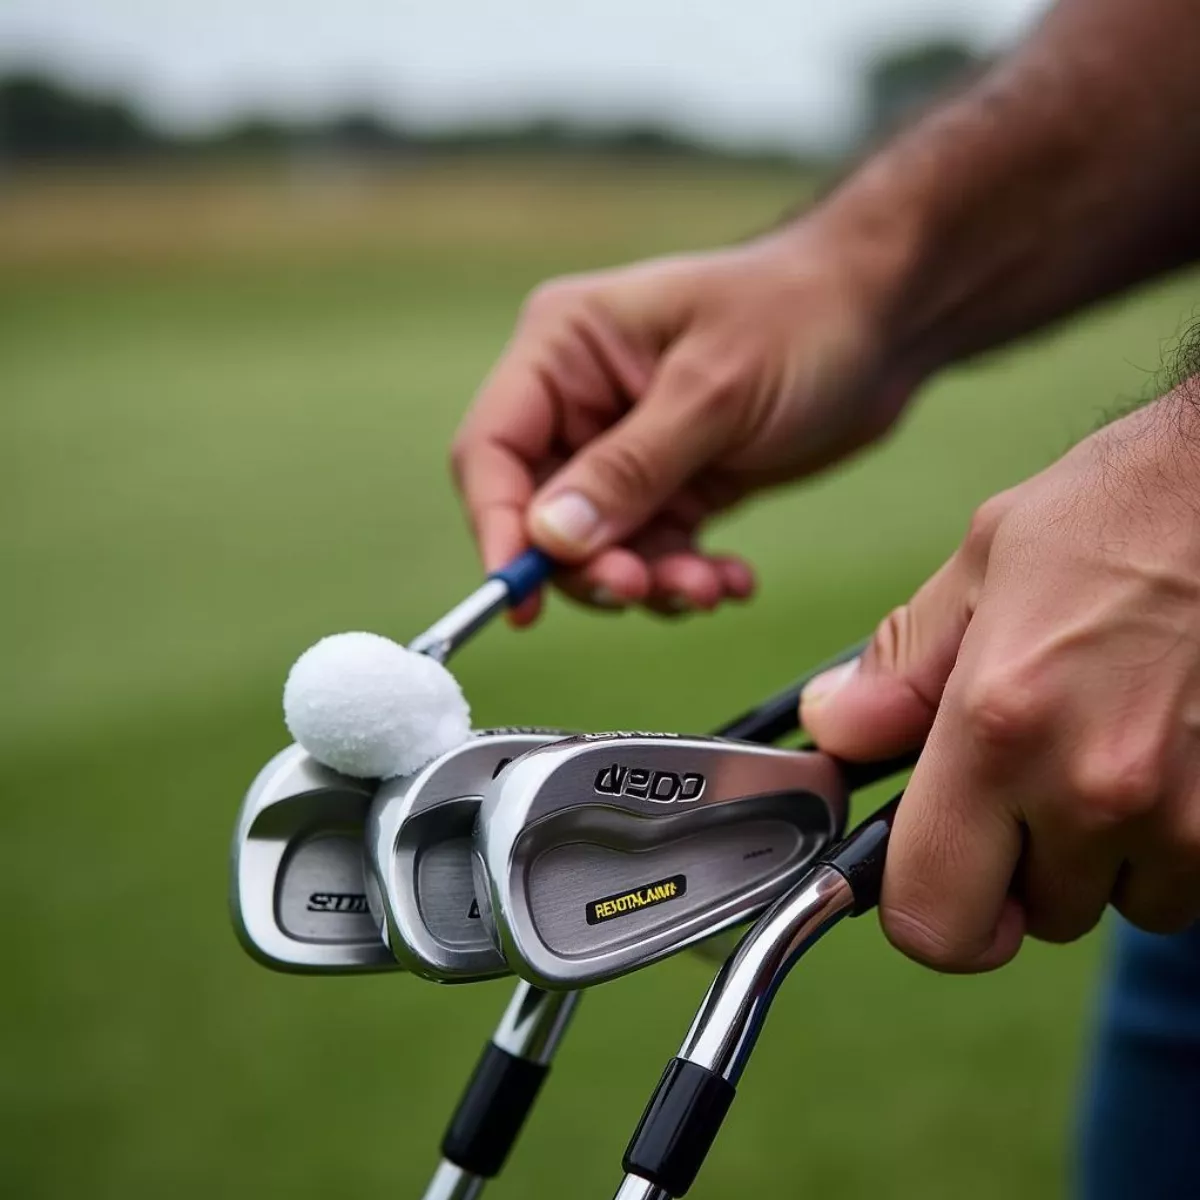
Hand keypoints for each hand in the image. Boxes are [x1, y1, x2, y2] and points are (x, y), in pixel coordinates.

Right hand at [451, 223, 917, 621]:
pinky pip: (652, 550)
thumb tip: (549, 540)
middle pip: (541, 512)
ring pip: (599, 545)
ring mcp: (625, 445)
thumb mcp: (714, 393)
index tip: (519, 600)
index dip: (498, 529)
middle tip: (644, 587)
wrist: (887, 319)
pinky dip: (683, 576)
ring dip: (647, 579)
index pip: (492, 450)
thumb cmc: (802, 317)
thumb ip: (630, 469)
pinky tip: (730, 579)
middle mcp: (581, 400)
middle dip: (590, 564)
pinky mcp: (671, 482)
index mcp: (564, 348)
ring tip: (709, 586)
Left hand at [802, 392, 1199, 970]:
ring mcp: (1188, 816)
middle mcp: (1095, 789)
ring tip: (1109, 747)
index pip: (931, 921)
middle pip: (1030, 919)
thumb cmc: (1117, 517)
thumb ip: (897, 671)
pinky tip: (1165, 754)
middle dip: (1017, 866)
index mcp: (1000, 727)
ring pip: (1119, 904)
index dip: (921, 908)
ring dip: (1102, 854)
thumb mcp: (978, 570)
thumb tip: (833, 731)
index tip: (930, 866)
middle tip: (1028, 778)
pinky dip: (1167, 841)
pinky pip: (1186, 880)